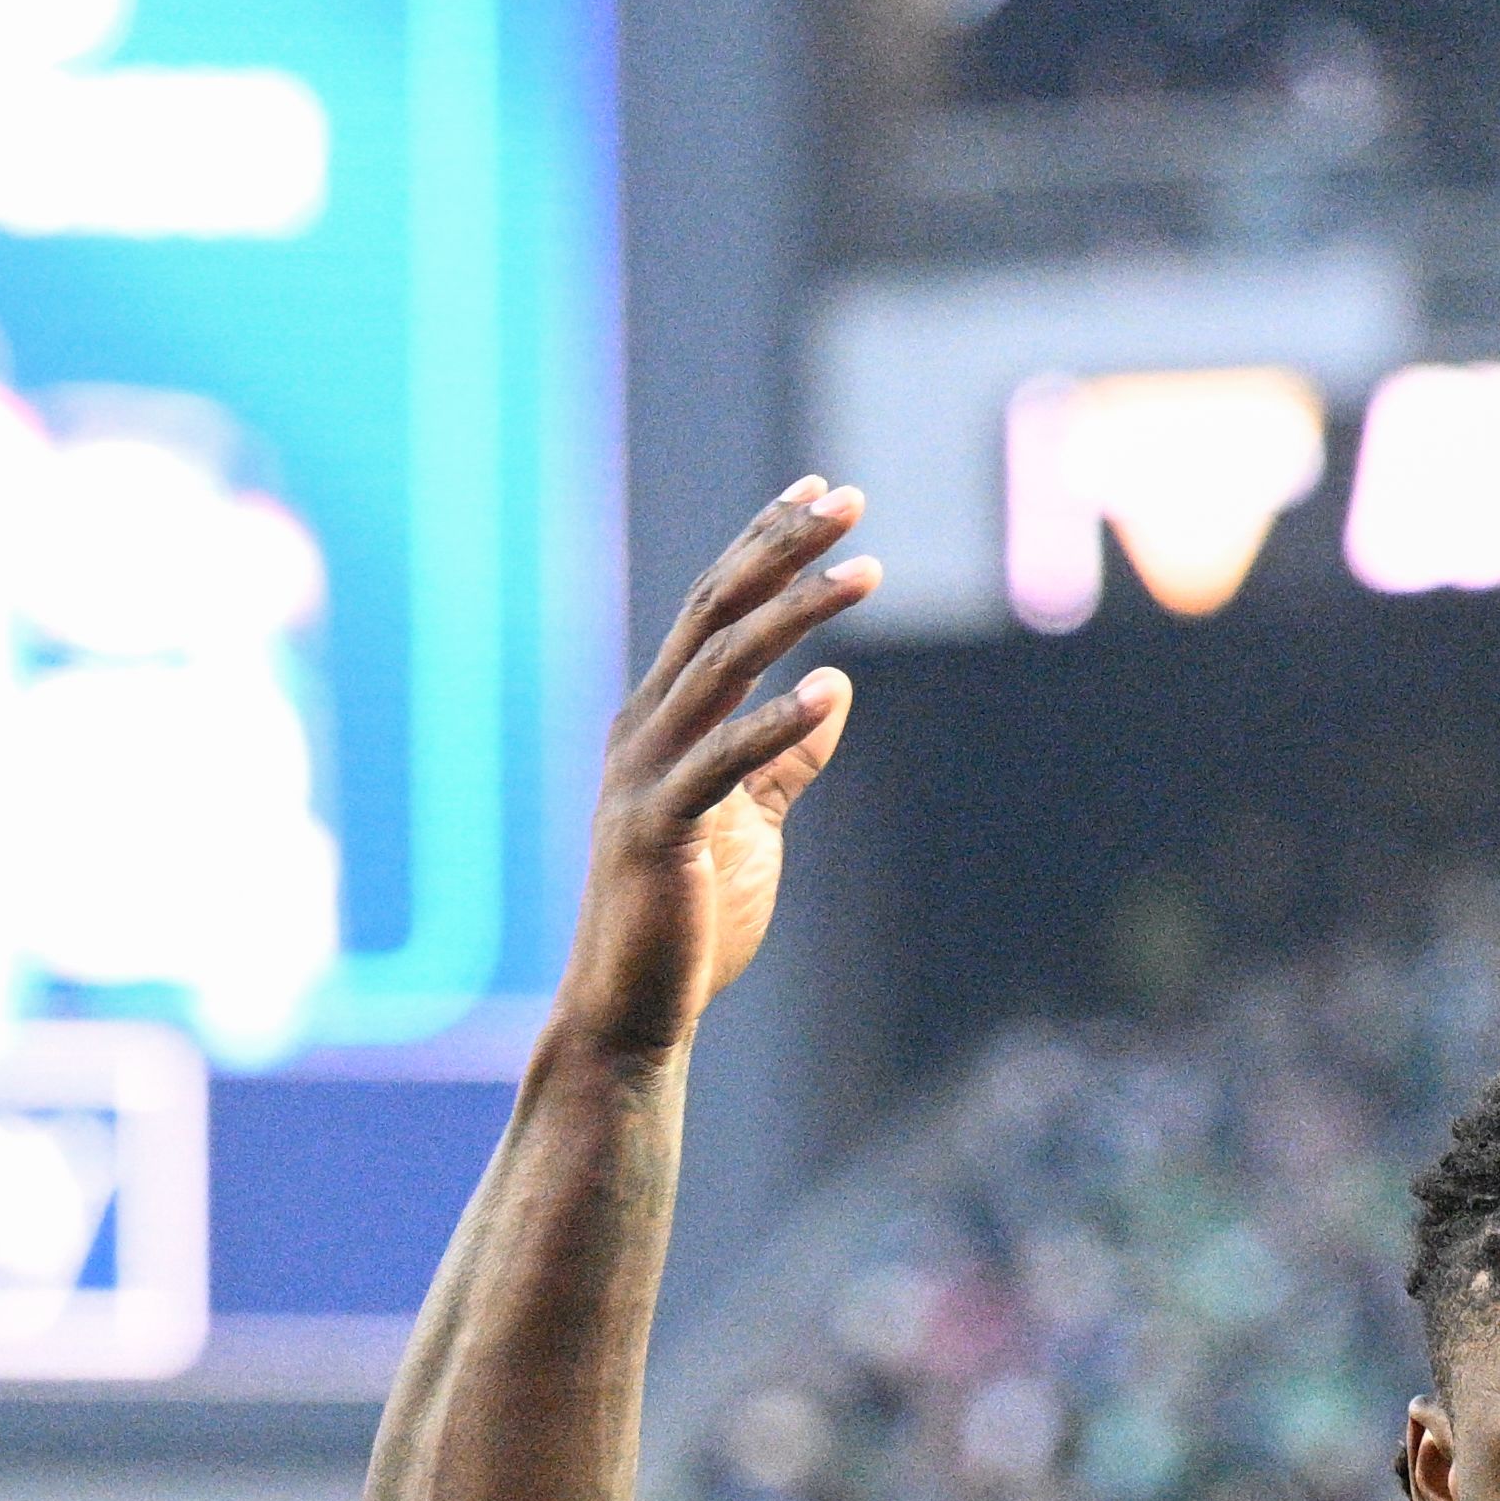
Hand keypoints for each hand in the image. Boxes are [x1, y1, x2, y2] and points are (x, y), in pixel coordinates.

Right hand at [560, 480, 876, 1056]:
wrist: (634, 1007)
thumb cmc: (692, 915)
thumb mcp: (753, 820)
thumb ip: (787, 757)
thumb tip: (837, 688)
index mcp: (661, 718)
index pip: (715, 609)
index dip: (765, 545)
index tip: (819, 493)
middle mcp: (642, 728)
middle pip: (717, 614)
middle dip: (783, 550)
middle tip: (850, 499)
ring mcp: (644, 775)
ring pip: (721, 669)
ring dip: (796, 615)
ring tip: (865, 574)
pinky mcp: (658, 831)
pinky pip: (723, 762)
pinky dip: (778, 723)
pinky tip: (833, 689)